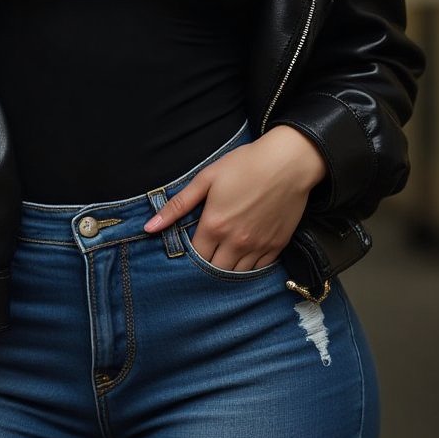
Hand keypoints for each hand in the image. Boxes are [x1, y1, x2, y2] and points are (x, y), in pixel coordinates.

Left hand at [143, 126, 329, 271]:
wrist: (289, 162)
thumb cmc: (245, 165)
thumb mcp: (207, 179)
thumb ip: (177, 205)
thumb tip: (149, 228)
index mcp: (214, 226)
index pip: (195, 257)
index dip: (190, 255)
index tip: (191, 246)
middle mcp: (235, 242)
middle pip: (214, 271)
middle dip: (207, 265)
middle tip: (207, 253)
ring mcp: (258, 247)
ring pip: (236, 274)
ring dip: (227, 268)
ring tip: (223, 256)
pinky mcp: (277, 246)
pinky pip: (258, 269)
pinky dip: (249, 267)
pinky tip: (244, 256)